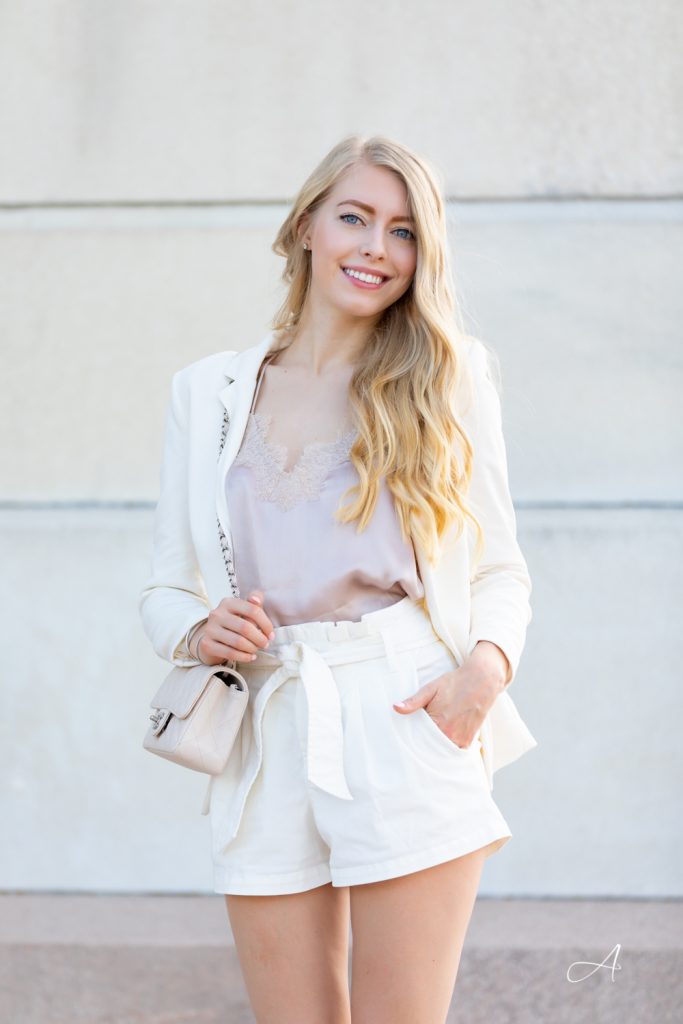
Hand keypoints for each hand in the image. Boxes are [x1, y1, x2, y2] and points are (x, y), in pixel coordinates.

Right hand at [191, 590, 274, 664]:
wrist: (213, 638)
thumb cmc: (234, 624)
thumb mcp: (244, 611)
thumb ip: (254, 604)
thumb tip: (257, 599)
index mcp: (228, 602)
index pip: (253, 610)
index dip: (266, 624)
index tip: (271, 635)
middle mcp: (217, 614)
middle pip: (245, 627)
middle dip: (260, 638)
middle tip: (265, 644)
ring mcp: (210, 629)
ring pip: (238, 642)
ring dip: (252, 648)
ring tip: (256, 650)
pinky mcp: (207, 644)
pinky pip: (230, 653)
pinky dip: (244, 657)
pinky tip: (250, 657)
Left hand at [392, 642, 507, 747]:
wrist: (481, 680)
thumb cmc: (455, 683)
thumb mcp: (430, 689)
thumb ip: (413, 702)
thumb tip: (395, 707)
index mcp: (438, 723)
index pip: (418, 739)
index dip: (411, 739)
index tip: (405, 738)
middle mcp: (449, 735)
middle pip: (429, 748)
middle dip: (421, 745)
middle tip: (415, 741)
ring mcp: (460, 740)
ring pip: (440, 751)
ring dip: (434, 748)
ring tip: (427, 741)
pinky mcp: (468, 741)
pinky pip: (453, 751)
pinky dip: (446, 749)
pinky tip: (441, 742)